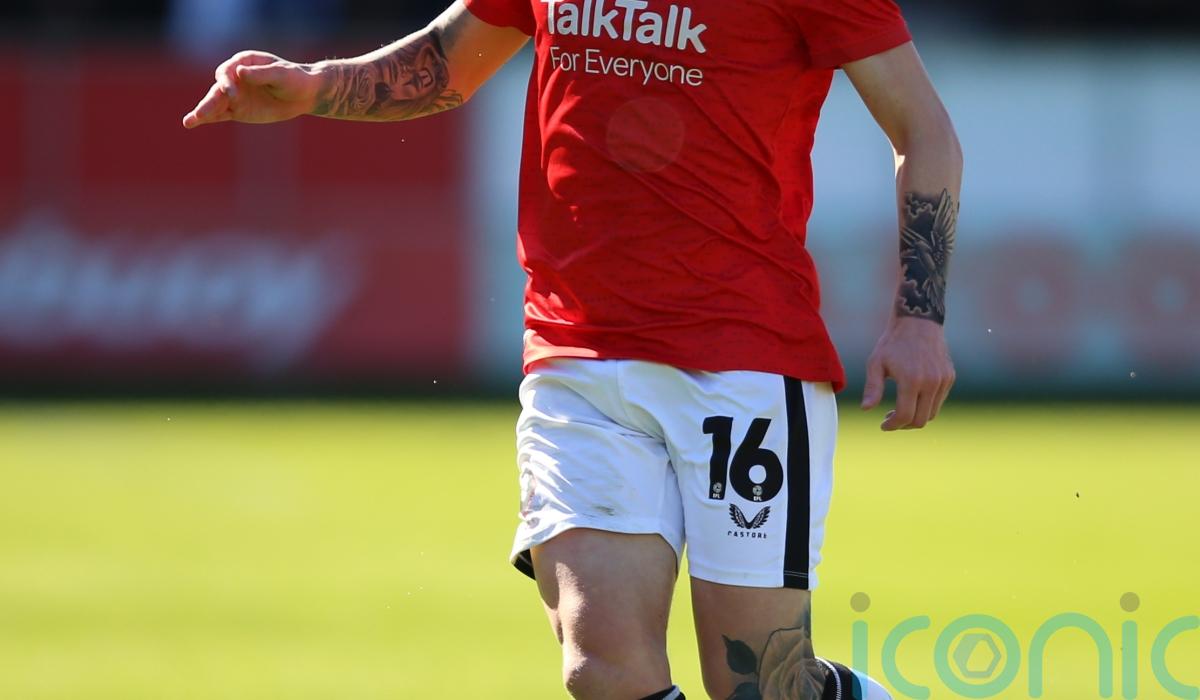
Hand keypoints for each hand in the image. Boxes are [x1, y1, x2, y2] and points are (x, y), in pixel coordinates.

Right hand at [182, 51, 321, 128]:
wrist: (305, 94)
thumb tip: (240, 72)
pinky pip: (221, 114)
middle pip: (218, 89)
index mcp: (244, 63)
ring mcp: (236, 95)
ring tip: (188, 122)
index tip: (231, 92)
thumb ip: (261, 74)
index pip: (227, 71)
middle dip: (209, 101)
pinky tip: (195, 123)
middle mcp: (235, 78)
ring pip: (216, 103)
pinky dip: (209, 119)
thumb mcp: (281, 75)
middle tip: (201, 113)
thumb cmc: (294, 79)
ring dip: (202, 112)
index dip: (226, 81)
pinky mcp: (238, 110)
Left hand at [861, 316, 954, 430]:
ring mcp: (943, 380)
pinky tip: (912, 398)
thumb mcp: (876, 363)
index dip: (892, 425)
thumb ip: (872, 388)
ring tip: (900, 410)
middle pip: (920, 420)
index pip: (905, 416)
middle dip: (904, 425)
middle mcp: (931, 382)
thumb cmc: (892, 343)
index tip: (883, 425)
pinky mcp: (949, 377)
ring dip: (915, 417)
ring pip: (932, 413)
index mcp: (911, 380)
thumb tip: (865, 409)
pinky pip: (939, 401)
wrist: (918, 321)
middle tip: (890, 419)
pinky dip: (926, 406)